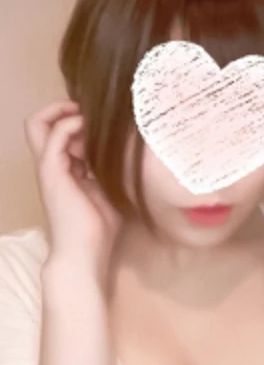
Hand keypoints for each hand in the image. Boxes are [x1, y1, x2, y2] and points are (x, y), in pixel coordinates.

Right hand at [24, 99, 121, 280]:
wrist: (85, 255)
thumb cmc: (98, 231)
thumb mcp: (107, 193)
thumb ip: (108, 173)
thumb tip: (124, 155)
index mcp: (65, 171)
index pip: (59, 134)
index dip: (75, 121)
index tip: (99, 120)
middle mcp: (53, 166)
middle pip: (41, 124)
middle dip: (62, 110)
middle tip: (89, 110)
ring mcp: (49, 168)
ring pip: (39, 124)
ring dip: (63, 112)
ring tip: (88, 113)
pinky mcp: (52, 172)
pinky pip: (54, 136)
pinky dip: (69, 124)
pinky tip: (89, 126)